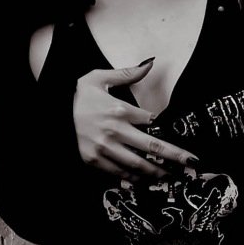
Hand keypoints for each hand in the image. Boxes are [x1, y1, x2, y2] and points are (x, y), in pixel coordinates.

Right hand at [73, 58, 198, 179]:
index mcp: (119, 110)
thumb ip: (127, 73)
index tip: (183, 137)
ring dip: (158, 172)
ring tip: (172, 176)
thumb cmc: (78, 95)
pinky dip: (135, 178)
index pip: (152, 122)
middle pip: (152, 146)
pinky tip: (146, 181)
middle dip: (175, 156)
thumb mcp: (99, 78)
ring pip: (138, 164)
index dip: (169, 130)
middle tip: (192, 162)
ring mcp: (104, 148)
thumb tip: (150, 63)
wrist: (51, 113)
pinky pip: (119, 173)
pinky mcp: (94, 160)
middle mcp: (114, 131)